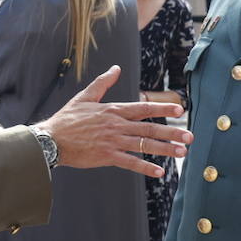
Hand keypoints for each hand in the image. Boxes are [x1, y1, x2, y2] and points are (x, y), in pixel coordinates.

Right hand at [36, 65, 191, 178]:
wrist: (51, 139)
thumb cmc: (67, 119)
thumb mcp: (85, 96)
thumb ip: (103, 83)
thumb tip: (116, 68)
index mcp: (113, 110)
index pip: (143, 108)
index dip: (163, 108)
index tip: (180, 109)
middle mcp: (116, 125)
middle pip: (149, 127)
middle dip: (172, 132)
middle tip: (190, 137)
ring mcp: (112, 141)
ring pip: (143, 144)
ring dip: (164, 149)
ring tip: (181, 153)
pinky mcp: (106, 156)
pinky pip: (130, 162)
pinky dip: (145, 167)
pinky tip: (159, 172)